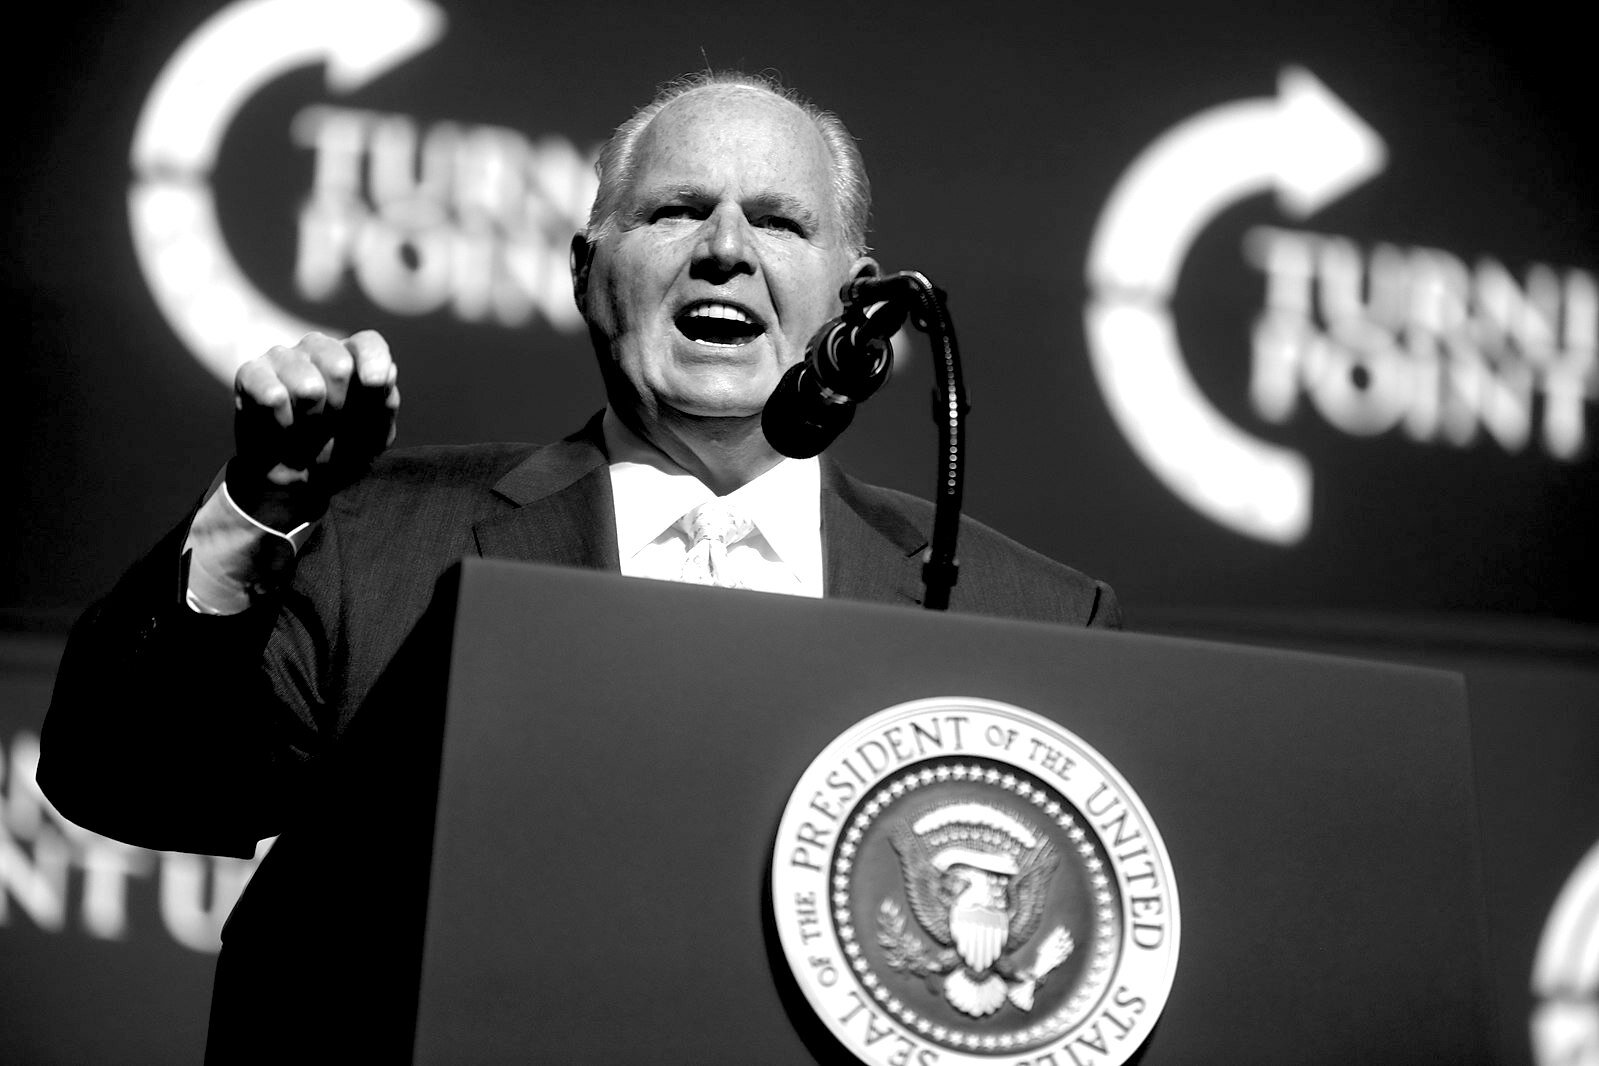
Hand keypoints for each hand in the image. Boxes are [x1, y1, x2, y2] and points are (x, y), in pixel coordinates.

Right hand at [227, 331, 399, 528]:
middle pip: (339, 365)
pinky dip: (283, 423)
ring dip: (311, 421)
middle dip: (341, 408)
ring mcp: (283, 357)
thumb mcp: (373, 439)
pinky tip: (281, 427)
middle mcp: (318, 349)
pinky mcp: (251, 373)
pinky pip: (273, 396)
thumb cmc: (339, 451)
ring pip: (308, 386)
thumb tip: (387, 372)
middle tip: (330, 423)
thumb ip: (384, 407)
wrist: (295, 480)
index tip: (374, 385)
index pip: (367, 343)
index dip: (373, 363)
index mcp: (352, 358)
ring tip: (305, 428)